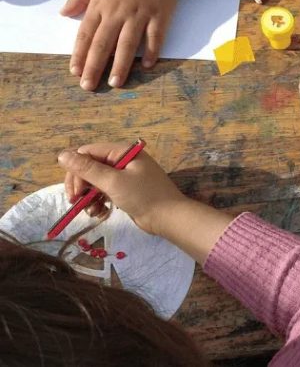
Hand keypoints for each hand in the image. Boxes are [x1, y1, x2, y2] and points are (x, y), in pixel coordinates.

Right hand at [58, 142, 233, 262]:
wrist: (168, 218)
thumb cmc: (143, 196)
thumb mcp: (113, 182)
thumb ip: (87, 169)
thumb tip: (62, 155)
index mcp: (122, 151)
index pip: (88, 153)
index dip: (76, 170)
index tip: (74, 192)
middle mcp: (123, 160)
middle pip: (90, 168)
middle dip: (81, 185)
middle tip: (77, 203)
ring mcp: (125, 176)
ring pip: (95, 182)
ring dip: (88, 197)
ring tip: (92, 211)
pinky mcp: (125, 191)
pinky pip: (104, 192)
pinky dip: (98, 202)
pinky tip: (100, 213)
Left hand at [61, 0, 177, 89]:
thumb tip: (64, 14)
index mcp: (101, 5)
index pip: (86, 34)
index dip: (79, 54)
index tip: (75, 71)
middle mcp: (118, 12)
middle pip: (103, 43)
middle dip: (95, 66)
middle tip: (89, 86)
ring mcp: (140, 14)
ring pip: (128, 44)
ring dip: (121, 64)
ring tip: (116, 82)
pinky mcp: (160, 15)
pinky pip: (155, 36)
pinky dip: (152, 51)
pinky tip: (146, 65)